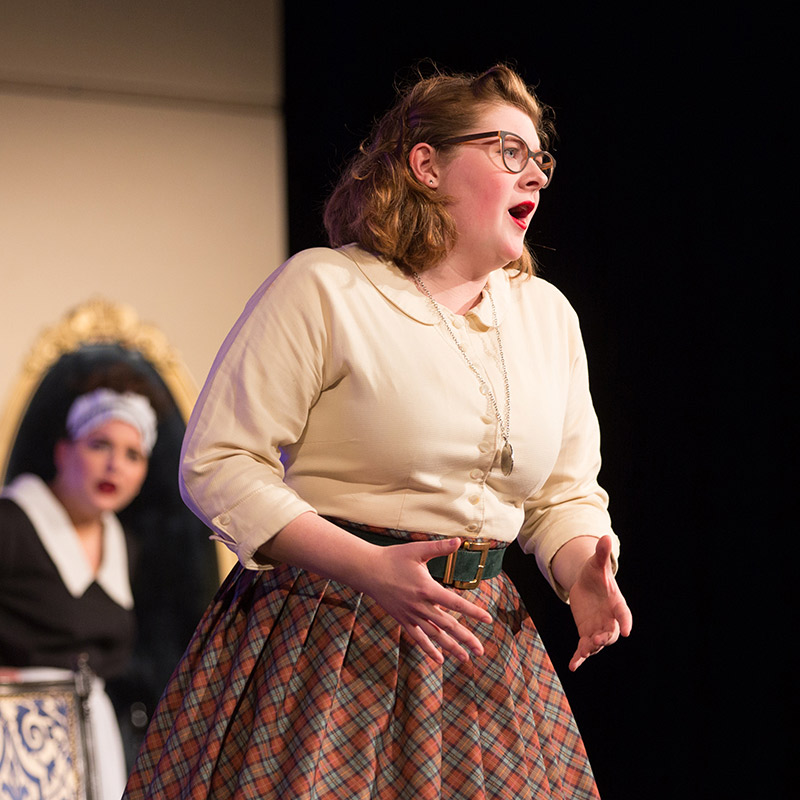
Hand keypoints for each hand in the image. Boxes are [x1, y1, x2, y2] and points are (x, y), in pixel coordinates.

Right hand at [357, 537, 493, 664]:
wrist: (368, 571)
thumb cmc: (394, 558)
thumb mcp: (417, 550)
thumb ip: (439, 548)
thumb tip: (459, 540)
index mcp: (427, 588)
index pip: (455, 603)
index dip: (473, 611)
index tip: (488, 619)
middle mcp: (420, 606)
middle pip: (447, 625)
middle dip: (466, 638)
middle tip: (481, 651)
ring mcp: (411, 615)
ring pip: (434, 635)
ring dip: (451, 647)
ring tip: (466, 658)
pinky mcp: (403, 620)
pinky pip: (418, 638)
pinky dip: (429, 649)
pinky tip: (440, 660)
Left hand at [567, 535, 631, 670]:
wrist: (587, 585)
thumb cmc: (595, 575)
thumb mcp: (596, 564)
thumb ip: (601, 554)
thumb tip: (605, 536)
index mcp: (616, 603)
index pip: (623, 613)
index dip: (625, 621)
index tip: (627, 631)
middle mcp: (609, 619)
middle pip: (611, 632)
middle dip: (605, 637)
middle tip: (597, 640)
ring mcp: (597, 629)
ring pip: (597, 642)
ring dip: (591, 648)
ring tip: (584, 651)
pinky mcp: (585, 634)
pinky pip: (583, 649)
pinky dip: (579, 658)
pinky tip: (572, 666)